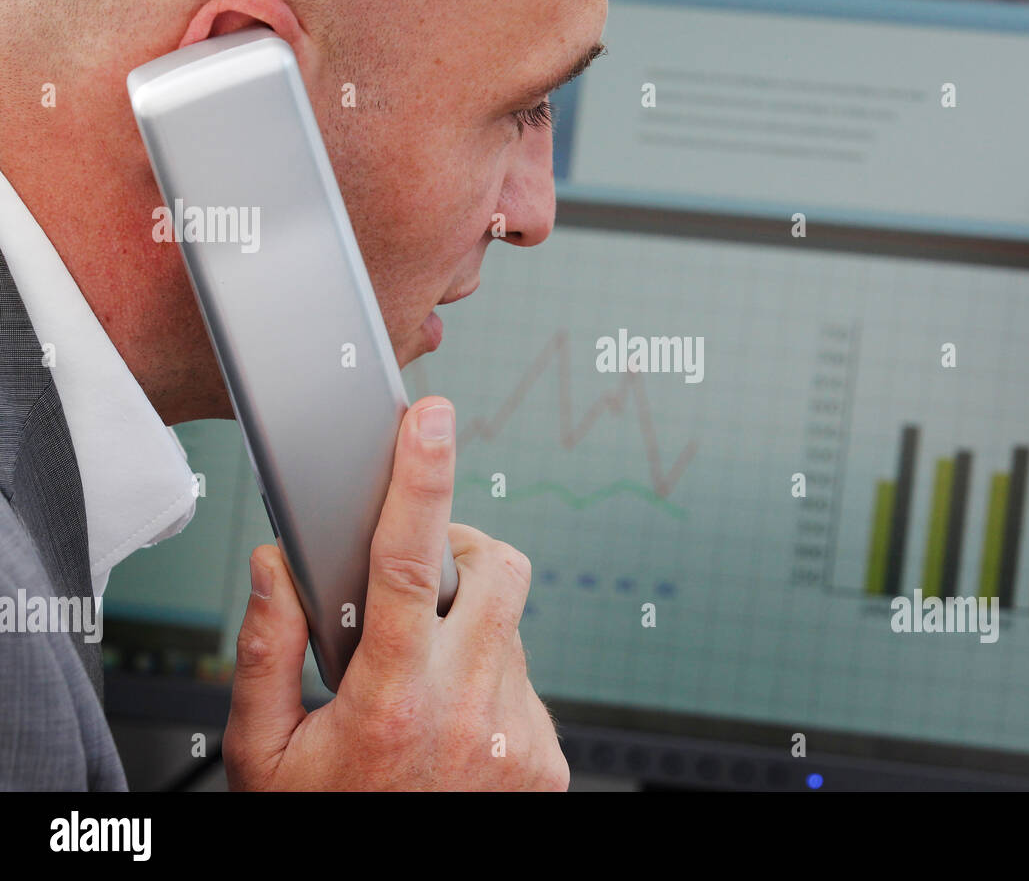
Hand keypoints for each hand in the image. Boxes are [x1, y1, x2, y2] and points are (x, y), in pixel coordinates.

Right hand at [223, 396, 567, 790]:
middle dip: (463, 552)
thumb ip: (265, 649)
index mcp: (389, 701)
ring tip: (423, 682)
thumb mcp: (261, 753)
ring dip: (471, 629)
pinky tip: (452, 722)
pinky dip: (491, 680)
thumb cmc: (321, 825)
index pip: (411, 562)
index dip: (420, 479)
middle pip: (497, 570)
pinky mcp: (548, 761)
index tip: (429, 421)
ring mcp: (518, 736)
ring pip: (512, 627)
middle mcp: (467, 711)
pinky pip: (527, 680)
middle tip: (422, 579)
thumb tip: (278, 563)